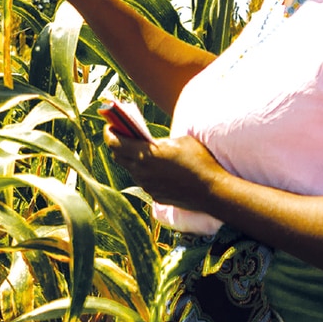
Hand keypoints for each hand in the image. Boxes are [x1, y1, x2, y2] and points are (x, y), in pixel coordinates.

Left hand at [104, 127, 227, 209]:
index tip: (111, 125)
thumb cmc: (199, 160)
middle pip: (118, 156)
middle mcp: (141, 171)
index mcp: (144, 154)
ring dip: (132, 159)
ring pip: (131, 170)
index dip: (109, 132)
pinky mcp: (155, 196)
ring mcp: (147, 185)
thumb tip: (152, 142)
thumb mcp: (179, 141)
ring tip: (141, 150)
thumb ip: (160, 141)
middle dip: (118, 144)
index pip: (114, 142)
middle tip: (124, 134)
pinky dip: (145, 172)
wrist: (212, 190)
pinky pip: (144, 181)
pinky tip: (157, 167)